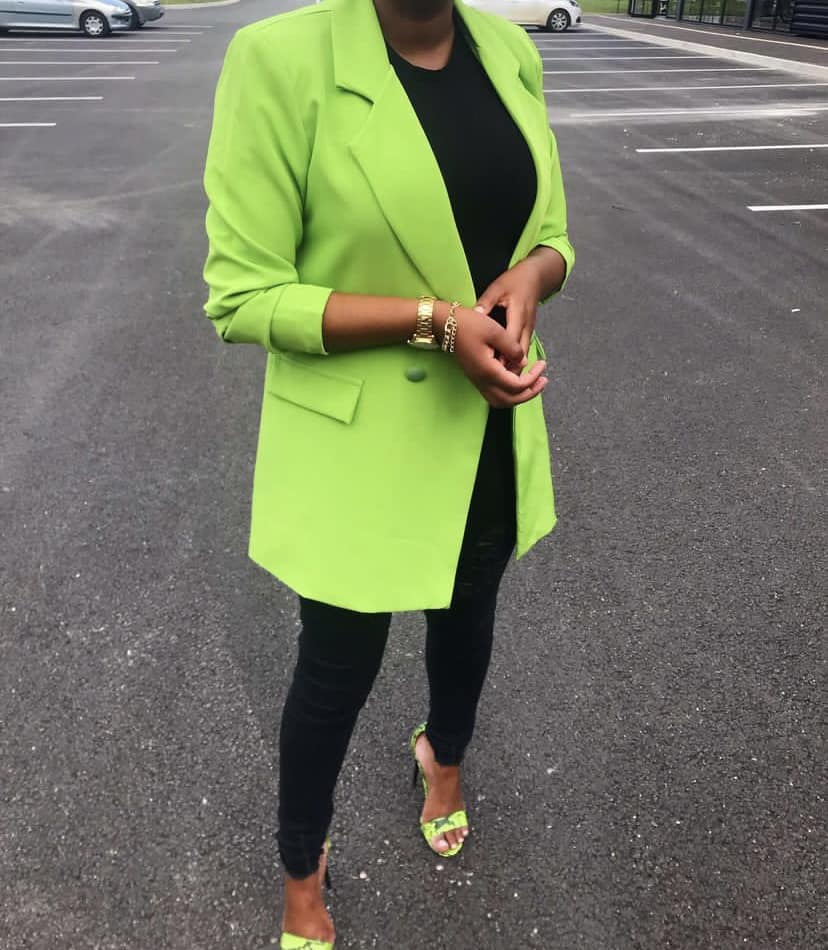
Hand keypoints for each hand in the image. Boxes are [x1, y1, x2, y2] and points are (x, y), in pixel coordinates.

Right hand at [436, 303, 546, 408]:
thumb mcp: (495, 330)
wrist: (444, 324)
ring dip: (518, 395)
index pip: (516, 386)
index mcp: (488, 370)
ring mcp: (477, 380)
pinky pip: (494, 393)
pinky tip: (516, 377)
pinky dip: (508, 391)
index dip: (532, 379)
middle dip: (529, 393)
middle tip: (543, 381)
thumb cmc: (468, 324)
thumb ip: (512, 348)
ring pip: (500, 400)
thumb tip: (523, 361)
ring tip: (533, 383)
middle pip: (509, 400)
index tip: (542, 364)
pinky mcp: (476, 377)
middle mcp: (481, 380)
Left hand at [474, 258, 544, 373]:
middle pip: (521, 355)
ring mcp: (529, 332)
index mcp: (519, 316)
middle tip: (494, 383)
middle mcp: (527, 327)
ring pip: (523, 357)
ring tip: (497, 382)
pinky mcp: (527, 333)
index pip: (512, 342)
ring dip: (512, 368)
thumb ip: (486, 302)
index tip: (492, 370)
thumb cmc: (514, 281)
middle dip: (510, 370)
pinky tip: (501, 370)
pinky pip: (522, 352)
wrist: (534, 277)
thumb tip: (476, 313)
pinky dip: (513, 362)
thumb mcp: (498, 288)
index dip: (503, 357)